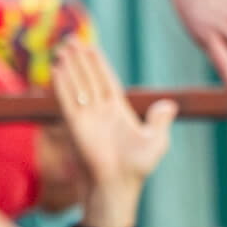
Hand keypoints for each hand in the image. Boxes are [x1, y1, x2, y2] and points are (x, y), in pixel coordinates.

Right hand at [50, 39, 175, 226]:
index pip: (106, 80)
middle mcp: (99, 111)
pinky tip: (57, 69)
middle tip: (70, 39)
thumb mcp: (156, 142)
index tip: (89, 47)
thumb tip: (169, 105)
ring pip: (76, 85)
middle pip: (87, 78)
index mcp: (117, 110)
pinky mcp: (76, 126)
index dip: (97, 63)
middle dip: (79, 59)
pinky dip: (62, 84)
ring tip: (62, 48)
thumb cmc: (137, 168)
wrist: (117, 187)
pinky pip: (68, 100)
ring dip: (69, 67)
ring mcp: (86, 118)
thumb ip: (160, 121)